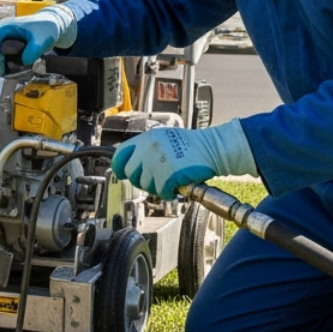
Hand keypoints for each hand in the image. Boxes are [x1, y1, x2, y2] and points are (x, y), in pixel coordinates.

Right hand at [0, 8, 77, 75]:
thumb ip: (34, 49)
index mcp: (7, 26)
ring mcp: (0, 36)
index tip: (0, 70)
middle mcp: (0, 29)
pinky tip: (4, 71)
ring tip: (1, 74)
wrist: (48, 24)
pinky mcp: (3, 42)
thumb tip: (24, 61)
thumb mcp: (43, 39)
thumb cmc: (46, 29)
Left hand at [111, 120, 258, 197]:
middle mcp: (148, 149)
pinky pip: (161, 192)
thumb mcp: (163, 138)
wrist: (213, 148)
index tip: (123, 173)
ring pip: (146, 185)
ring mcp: (157, 163)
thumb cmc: (191, 145)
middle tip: (155, 179)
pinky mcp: (168, 176)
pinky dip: (168, 193)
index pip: (120, 155)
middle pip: (130, 173)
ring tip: (170, 180)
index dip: (120, 167)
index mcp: (146, 138)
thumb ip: (145, 148)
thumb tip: (129, 163)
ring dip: (157, 186)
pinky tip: (176, 187)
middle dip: (141, 179)